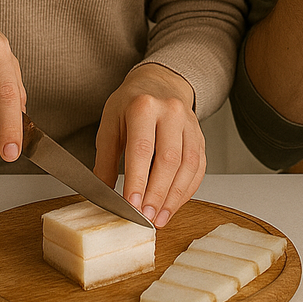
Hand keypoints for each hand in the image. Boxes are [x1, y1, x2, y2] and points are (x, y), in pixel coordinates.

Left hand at [93, 64, 204, 227]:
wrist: (159, 83)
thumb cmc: (131, 105)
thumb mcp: (109, 124)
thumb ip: (105, 160)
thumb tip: (102, 194)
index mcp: (144, 106)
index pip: (142, 149)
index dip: (138, 180)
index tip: (132, 205)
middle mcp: (171, 112)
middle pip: (169, 159)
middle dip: (157, 194)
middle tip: (146, 218)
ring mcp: (190, 124)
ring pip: (188, 166)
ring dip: (175, 197)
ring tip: (160, 218)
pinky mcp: (200, 136)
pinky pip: (199, 167)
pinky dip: (187, 191)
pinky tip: (173, 205)